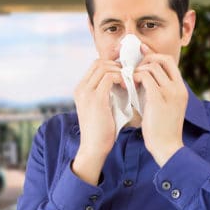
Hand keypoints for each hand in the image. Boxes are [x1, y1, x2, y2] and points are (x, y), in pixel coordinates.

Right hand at [71, 59, 123, 184]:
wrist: (93, 148)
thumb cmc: (101, 130)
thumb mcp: (102, 106)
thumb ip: (106, 93)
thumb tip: (122, 81)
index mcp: (81, 89)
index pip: (95, 65)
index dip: (111, 64)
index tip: (125, 71)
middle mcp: (81, 88)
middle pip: (99, 62)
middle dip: (116, 65)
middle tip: (129, 74)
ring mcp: (86, 92)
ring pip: (104, 67)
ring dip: (119, 71)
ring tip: (129, 80)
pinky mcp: (96, 98)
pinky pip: (109, 77)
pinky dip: (121, 78)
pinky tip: (128, 86)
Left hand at [134, 45, 187, 166]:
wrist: (167, 147)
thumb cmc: (161, 128)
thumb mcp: (164, 104)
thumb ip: (157, 89)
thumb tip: (142, 75)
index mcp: (181, 88)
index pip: (169, 61)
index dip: (154, 56)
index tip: (141, 55)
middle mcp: (178, 87)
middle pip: (162, 59)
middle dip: (145, 59)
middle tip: (133, 67)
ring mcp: (169, 92)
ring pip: (152, 67)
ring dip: (138, 69)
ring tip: (129, 78)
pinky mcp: (158, 98)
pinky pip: (145, 77)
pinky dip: (135, 77)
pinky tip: (129, 83)